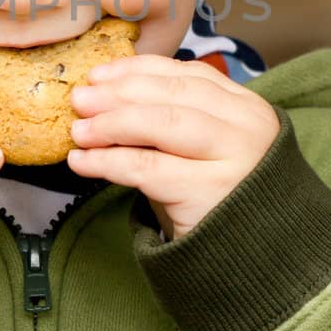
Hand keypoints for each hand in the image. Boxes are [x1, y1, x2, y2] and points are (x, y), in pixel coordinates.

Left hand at [67, 54, 281, 240]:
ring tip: (79, 131)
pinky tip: (83, 162)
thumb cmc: (218, 201)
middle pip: (172, 94)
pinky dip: (107, 162)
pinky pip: (146, 167)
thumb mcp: (205, 151)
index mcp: (246, 108)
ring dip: (110, 124)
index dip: (137, 70)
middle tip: (80, 99)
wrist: (251, 260)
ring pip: (160, 124)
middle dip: (119, 93)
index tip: (99, 74)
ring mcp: (233, 158)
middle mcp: (246, 127)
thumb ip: (171, 119)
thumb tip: (102, 97)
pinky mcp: (208, 192)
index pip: (187, 74)